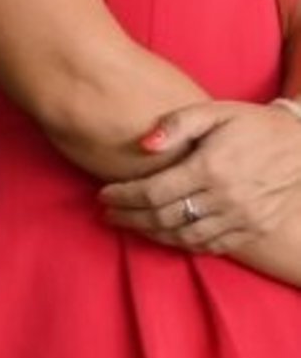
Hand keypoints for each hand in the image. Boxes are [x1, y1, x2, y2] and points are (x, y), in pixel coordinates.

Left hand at [99, 99, 300, 258]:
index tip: (104, 195)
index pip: (154, 192)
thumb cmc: (253, 124)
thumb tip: (144, 144)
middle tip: (108, 213)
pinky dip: (181, 243)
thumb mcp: (216, 112)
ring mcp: (240, 219)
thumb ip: (178, 123)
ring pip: (183, 237)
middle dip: (129, 217)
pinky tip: (164, 234)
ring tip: (130, 224)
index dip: (124, 197)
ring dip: (150, 234)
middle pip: (163, 218)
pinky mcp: (252, 231)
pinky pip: (208, 246)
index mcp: (211, 167)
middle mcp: (225, 198)